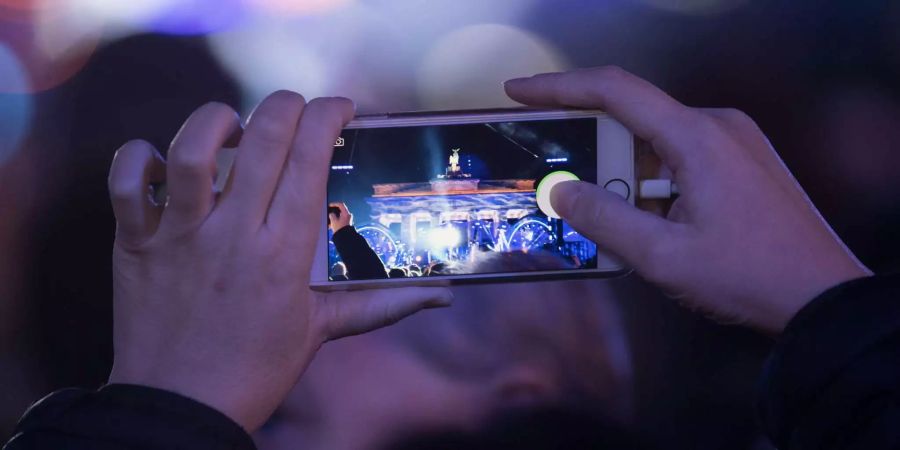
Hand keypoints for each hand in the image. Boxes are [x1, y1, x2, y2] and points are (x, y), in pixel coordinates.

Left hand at [106, 92, 451, 430]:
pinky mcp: (137, 241)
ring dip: (216, 122)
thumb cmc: (256, 368)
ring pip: (192, 148)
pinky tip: (165, 163)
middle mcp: (233, 234)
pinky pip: (128, 179)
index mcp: (285, 252)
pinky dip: (140, 157)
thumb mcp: (323, 330)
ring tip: (233, 129)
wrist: (180, 407)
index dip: (329, 115)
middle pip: (263, 137)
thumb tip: (443, 295)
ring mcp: (180, 235)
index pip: (311, 157)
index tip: (340, 109)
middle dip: (287, 105)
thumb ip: (384, 303)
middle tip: (297, 109)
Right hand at [328, 202, 351, 233]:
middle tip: (328, 213)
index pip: (341, 205)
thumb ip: (331, 215)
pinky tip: (330, 225)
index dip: (334, 204)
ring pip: (339, 216)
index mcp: (346, 214)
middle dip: (333, 212)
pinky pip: (340, 221)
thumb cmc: (340, 229)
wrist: (344, 238)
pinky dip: (335, 222)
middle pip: (340, 211)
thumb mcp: (333, 221)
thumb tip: (331, 214)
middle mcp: (348, 216)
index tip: (330, 205)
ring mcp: (347, 221)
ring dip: (333, 218)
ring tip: (328, 220)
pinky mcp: (346, 225)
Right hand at [505, 67, 870, 333]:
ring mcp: (735, 141)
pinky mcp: (742, 161)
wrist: (825, 297)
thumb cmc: (748, 276)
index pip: (614, 90)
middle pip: (633, 118)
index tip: (518, 91)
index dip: (558, 86)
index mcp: (697, 136)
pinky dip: (650, 180)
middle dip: (591, 149)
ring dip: (623, 173)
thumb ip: (604, 219)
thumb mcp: (663, 256)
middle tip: (558, 182)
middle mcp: (718, 125)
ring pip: (656, 142)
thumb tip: (562, 191)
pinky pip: (680, 157)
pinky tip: (643, 218)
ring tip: (606, 216)